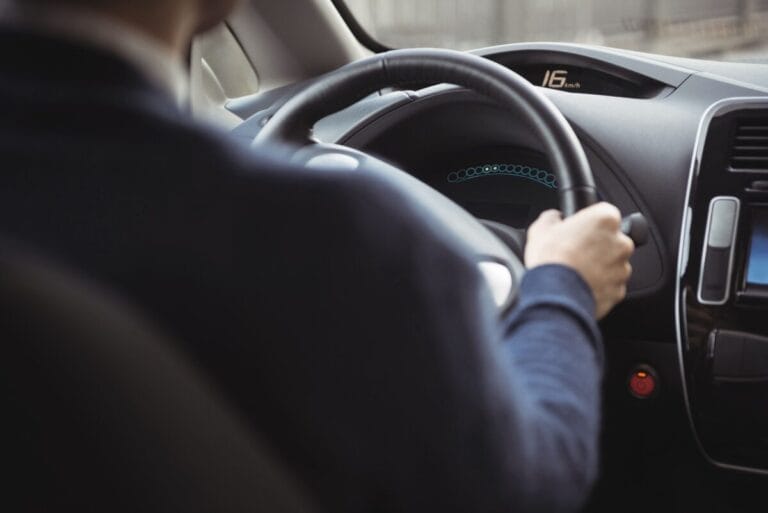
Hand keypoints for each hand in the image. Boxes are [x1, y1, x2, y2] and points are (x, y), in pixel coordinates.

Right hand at [525, 203, 634, 318]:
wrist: (555, 295)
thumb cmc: (551, 260)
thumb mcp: (541, 228)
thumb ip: (553, 217)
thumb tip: (555, 218)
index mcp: (605, 219)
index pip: (604, 213)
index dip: (589, 221)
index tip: (578, 229)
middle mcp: (621, 242)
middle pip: (612, 239)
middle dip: (597, 244)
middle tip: (574, 251)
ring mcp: (622, 268)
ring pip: (613, 263)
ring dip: (598, 265)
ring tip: (576, 271)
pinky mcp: (619, 290)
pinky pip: (611, 284)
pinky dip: (599, 284)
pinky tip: (581, 284)